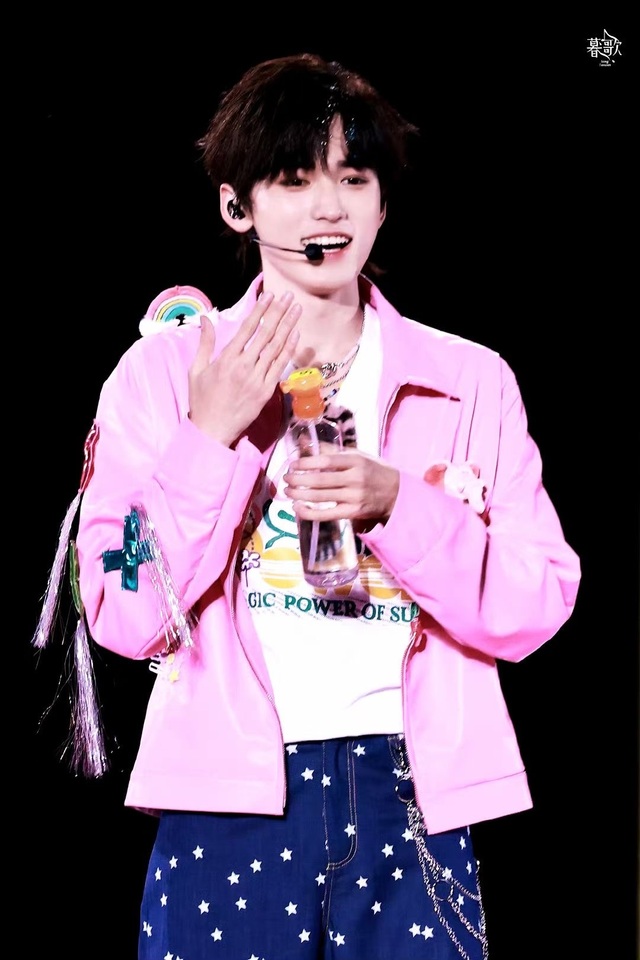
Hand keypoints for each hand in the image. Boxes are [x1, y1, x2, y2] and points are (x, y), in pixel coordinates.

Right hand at [188, 291, 300, 444]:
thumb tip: (206, 318)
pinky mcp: (266, 391)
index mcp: (226, 359)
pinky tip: (296, 334)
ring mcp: (257, 379)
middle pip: (266, 334)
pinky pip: (280, 366)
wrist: (212, 429)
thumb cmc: (202, 399)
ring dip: (288, 326)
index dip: (260, 310)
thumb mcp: (197, 369)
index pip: (247, 328)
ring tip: (297, 310)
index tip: (270, 295)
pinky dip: (289, 349)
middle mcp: (244, 366)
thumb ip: (205, 343)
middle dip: (279, 313)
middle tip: (289, 296)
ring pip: (276, 347)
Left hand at [283, 450, 399, 521]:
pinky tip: (298, 507)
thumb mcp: (356, 455)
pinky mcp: (352, 513)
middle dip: (298, 480)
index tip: (293, 464)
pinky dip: (309, 512)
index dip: (306, 463)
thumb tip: (303, 440)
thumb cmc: (373, 470)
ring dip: (299, 495)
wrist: (395, 493)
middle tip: (286, 478)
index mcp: (355, 461)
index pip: (326, 461)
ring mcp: (354, 497)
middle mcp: (355, 479)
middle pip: (320, 480)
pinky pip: (326, 515)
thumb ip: (329, 449)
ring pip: (320, 497)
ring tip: (288, 491)